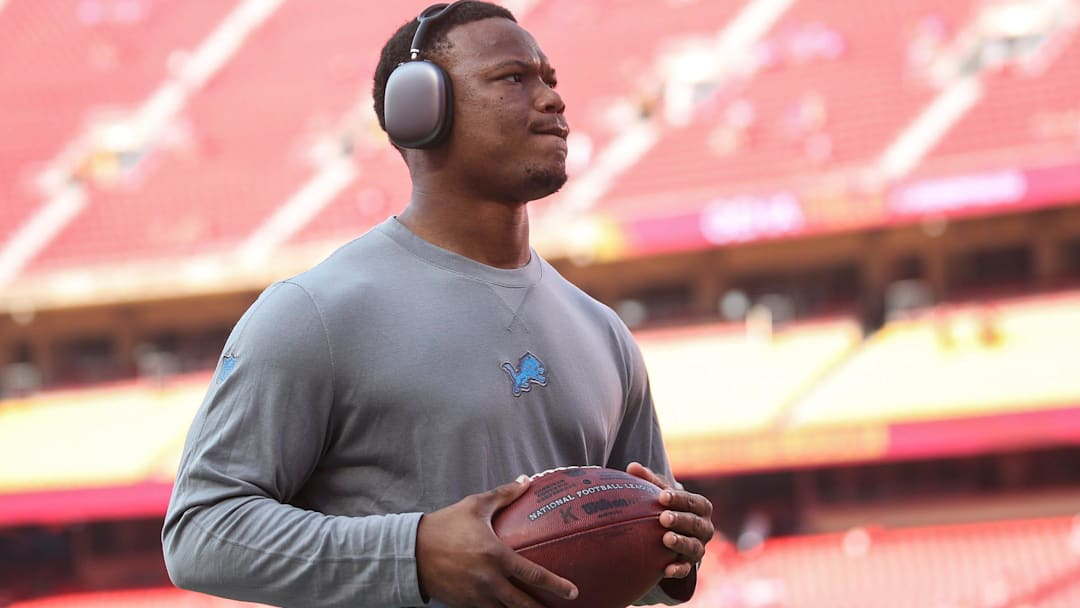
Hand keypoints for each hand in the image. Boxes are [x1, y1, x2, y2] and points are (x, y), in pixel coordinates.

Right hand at [416, 475, 578, 607]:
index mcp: (496, 555)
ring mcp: (476, 596)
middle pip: (523, 604)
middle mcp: (489, 580)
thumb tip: (527, 481)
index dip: (556, 585)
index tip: (573, 592)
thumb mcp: (475, 505)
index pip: (534, 575)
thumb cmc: (445, 525)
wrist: (411, 551)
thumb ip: (504, 495)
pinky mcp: (464, 605)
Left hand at [627, 462, 714, 578]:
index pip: (693, 501)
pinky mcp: (690, 564)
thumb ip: (649, 481)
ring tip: (666, 539)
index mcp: (700, 507)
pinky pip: (686, 569)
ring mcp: (699, 547)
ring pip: (694, 546)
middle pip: (695, 523)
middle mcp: (704, 527)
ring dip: (681, 543)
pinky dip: (678, 569)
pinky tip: (666, 570)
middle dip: (681, 520)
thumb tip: (631, 467)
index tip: (662, 496)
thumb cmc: (668, 507)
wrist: (677, 534)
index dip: (679, 499)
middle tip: (663, 518)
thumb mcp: (662, 493)